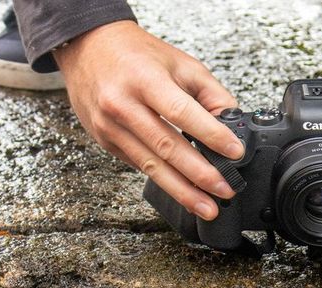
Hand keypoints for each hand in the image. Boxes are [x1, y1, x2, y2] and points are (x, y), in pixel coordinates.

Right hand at [54, 21, 242, 220]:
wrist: (88, 47)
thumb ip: (211, 94)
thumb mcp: (180, 63)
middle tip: (225, 189)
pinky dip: (164, 180)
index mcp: (145, 79)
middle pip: (166, 147)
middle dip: (200, 174)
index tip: (234, 152)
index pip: (181, 112)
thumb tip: (232, 125)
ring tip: (207, 206)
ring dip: (182, 190)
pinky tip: (184, 192)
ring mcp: (110, 126)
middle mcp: (122, 104)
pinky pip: (140, 165)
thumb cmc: (135, 54)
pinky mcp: (106, 141)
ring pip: (151, 165)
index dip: (210, 134)